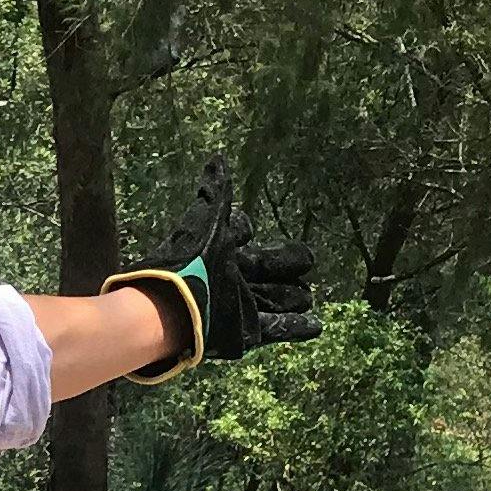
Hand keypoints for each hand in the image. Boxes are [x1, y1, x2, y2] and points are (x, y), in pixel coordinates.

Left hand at [111, 159, 318, 373]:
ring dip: (293, 298)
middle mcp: (234, 278)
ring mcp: (240, 306)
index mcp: (224, 251)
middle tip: (307, 261)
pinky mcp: (246, 331)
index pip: (242, 238)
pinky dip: (296, 326)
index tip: (249, 230)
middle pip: (267, 271)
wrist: (173, 306)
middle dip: (286, 266)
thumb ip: (217, 193)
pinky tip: (316, 325)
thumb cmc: (191, 260)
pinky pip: (276, 327)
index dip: (247, 232)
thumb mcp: (208, 221)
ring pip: (274, 300)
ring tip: (310, 296)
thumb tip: (218, 160)